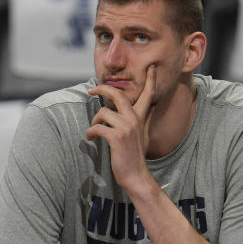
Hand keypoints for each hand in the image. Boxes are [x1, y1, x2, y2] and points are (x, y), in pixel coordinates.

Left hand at [86, 64, 156, 192]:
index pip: (148, 95)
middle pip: (117, 95)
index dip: (151, 80)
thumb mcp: (142, 134)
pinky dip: (90, 133)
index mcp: (140, 118)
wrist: (136, 176)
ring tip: (94, 130)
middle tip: (92, 90)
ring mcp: (126, 128)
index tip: (152, 67)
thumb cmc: (134, 156)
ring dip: (94, 121)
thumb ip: (141, 119)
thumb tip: (146, 109)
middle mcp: (134, 120)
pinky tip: (90, 139)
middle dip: (102, 89)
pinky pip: (97, 127)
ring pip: (103, 112)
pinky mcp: (116, 137)